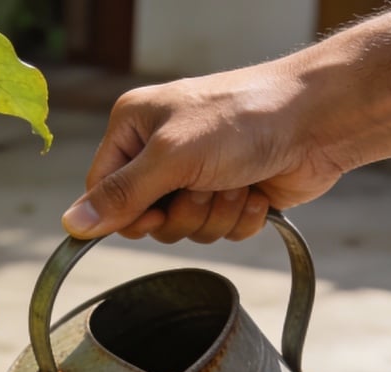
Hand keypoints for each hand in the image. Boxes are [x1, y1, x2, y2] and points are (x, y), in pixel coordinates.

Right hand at [62, 66, 348, 242]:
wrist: (319, 120)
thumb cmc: (244, 119)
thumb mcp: (172, 156)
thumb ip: (121, 195)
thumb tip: (71, 225)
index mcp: (134, 127)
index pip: (102, 191)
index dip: (127, 214)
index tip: (154, 214)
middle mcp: (161, 150)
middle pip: (145, 219)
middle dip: (182, 213)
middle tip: (205, 186)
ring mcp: (197, 174)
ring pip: (184, 230)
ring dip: (214, 215)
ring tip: (236, 182)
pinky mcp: (229, 195)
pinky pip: (218, 233)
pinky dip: (239, 218)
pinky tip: (256, 190)